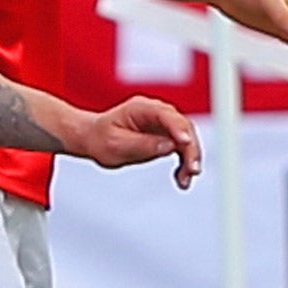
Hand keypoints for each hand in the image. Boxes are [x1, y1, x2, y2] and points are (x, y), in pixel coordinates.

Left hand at [68, 95, 202, 187]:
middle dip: (191, 149)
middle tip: (192, 170)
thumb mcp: (116, 144)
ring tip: (186, 179)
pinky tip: (181, 179)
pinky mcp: (166, 136)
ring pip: (186, 139)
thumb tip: (169, 146)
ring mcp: (163, 124)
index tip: (185, 143)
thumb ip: (142, 145)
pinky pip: (182, 148)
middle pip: (183, 127)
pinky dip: (184, 163)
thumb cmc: (101, 139)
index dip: (178, 129)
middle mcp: (156, 112)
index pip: (166, 115)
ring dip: (190, 159)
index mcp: (141, 108)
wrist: (94, 139)